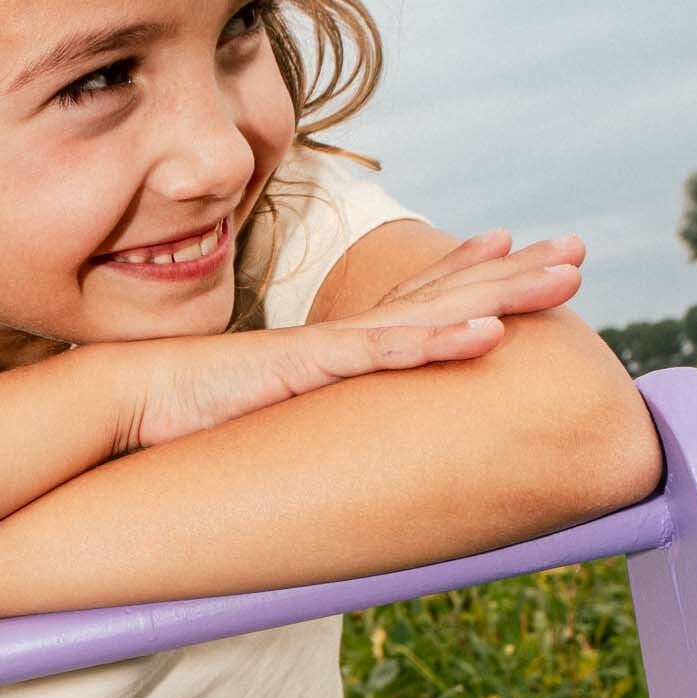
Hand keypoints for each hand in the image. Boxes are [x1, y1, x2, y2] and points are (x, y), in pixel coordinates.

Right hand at [124, 230, 584, 450]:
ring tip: (566, 277)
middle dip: (512, 269)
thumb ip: (286, 421)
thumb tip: (301, 452)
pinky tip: (489, 333)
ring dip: (503, 292)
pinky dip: (439, 342)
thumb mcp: (252, 419)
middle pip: (441, 293)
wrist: (120, 403)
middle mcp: (338, 337)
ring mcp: (327, 348)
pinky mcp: (307, 368)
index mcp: (327, 346)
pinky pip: (387, 355)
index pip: (408, 299)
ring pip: (433, 313)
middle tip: (576, 251)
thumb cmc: (173, 416)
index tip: (509, 246)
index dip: (463, 272)